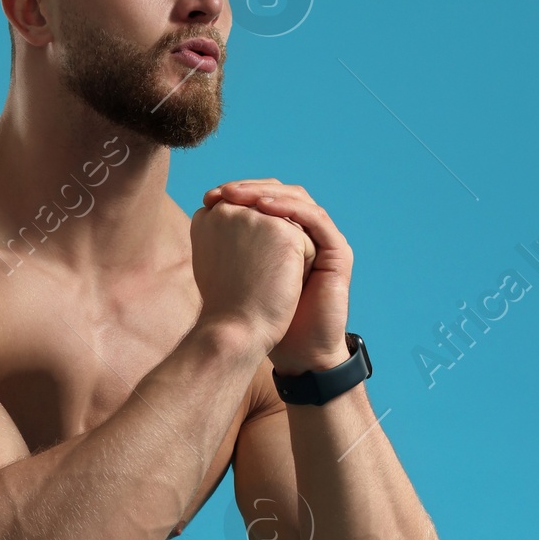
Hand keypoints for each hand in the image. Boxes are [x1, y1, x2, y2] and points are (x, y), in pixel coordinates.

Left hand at [202, 179, 351, 374]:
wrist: (296, 351)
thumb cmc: (265, 319)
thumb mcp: (240, 274)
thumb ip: (230, 244)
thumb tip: (200, 212)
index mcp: (286, 236)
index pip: (266, 199)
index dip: (240, 192)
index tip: (210, 196)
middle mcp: (306, 234)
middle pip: (283, 194)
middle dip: (251, 188)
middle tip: (224, 191)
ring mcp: (324, 241)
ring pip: (299, 200)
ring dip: (267, 194)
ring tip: (240, 196)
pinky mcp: (338, 252)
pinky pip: (315, 219)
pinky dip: (290, 209)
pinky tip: (264, 209)